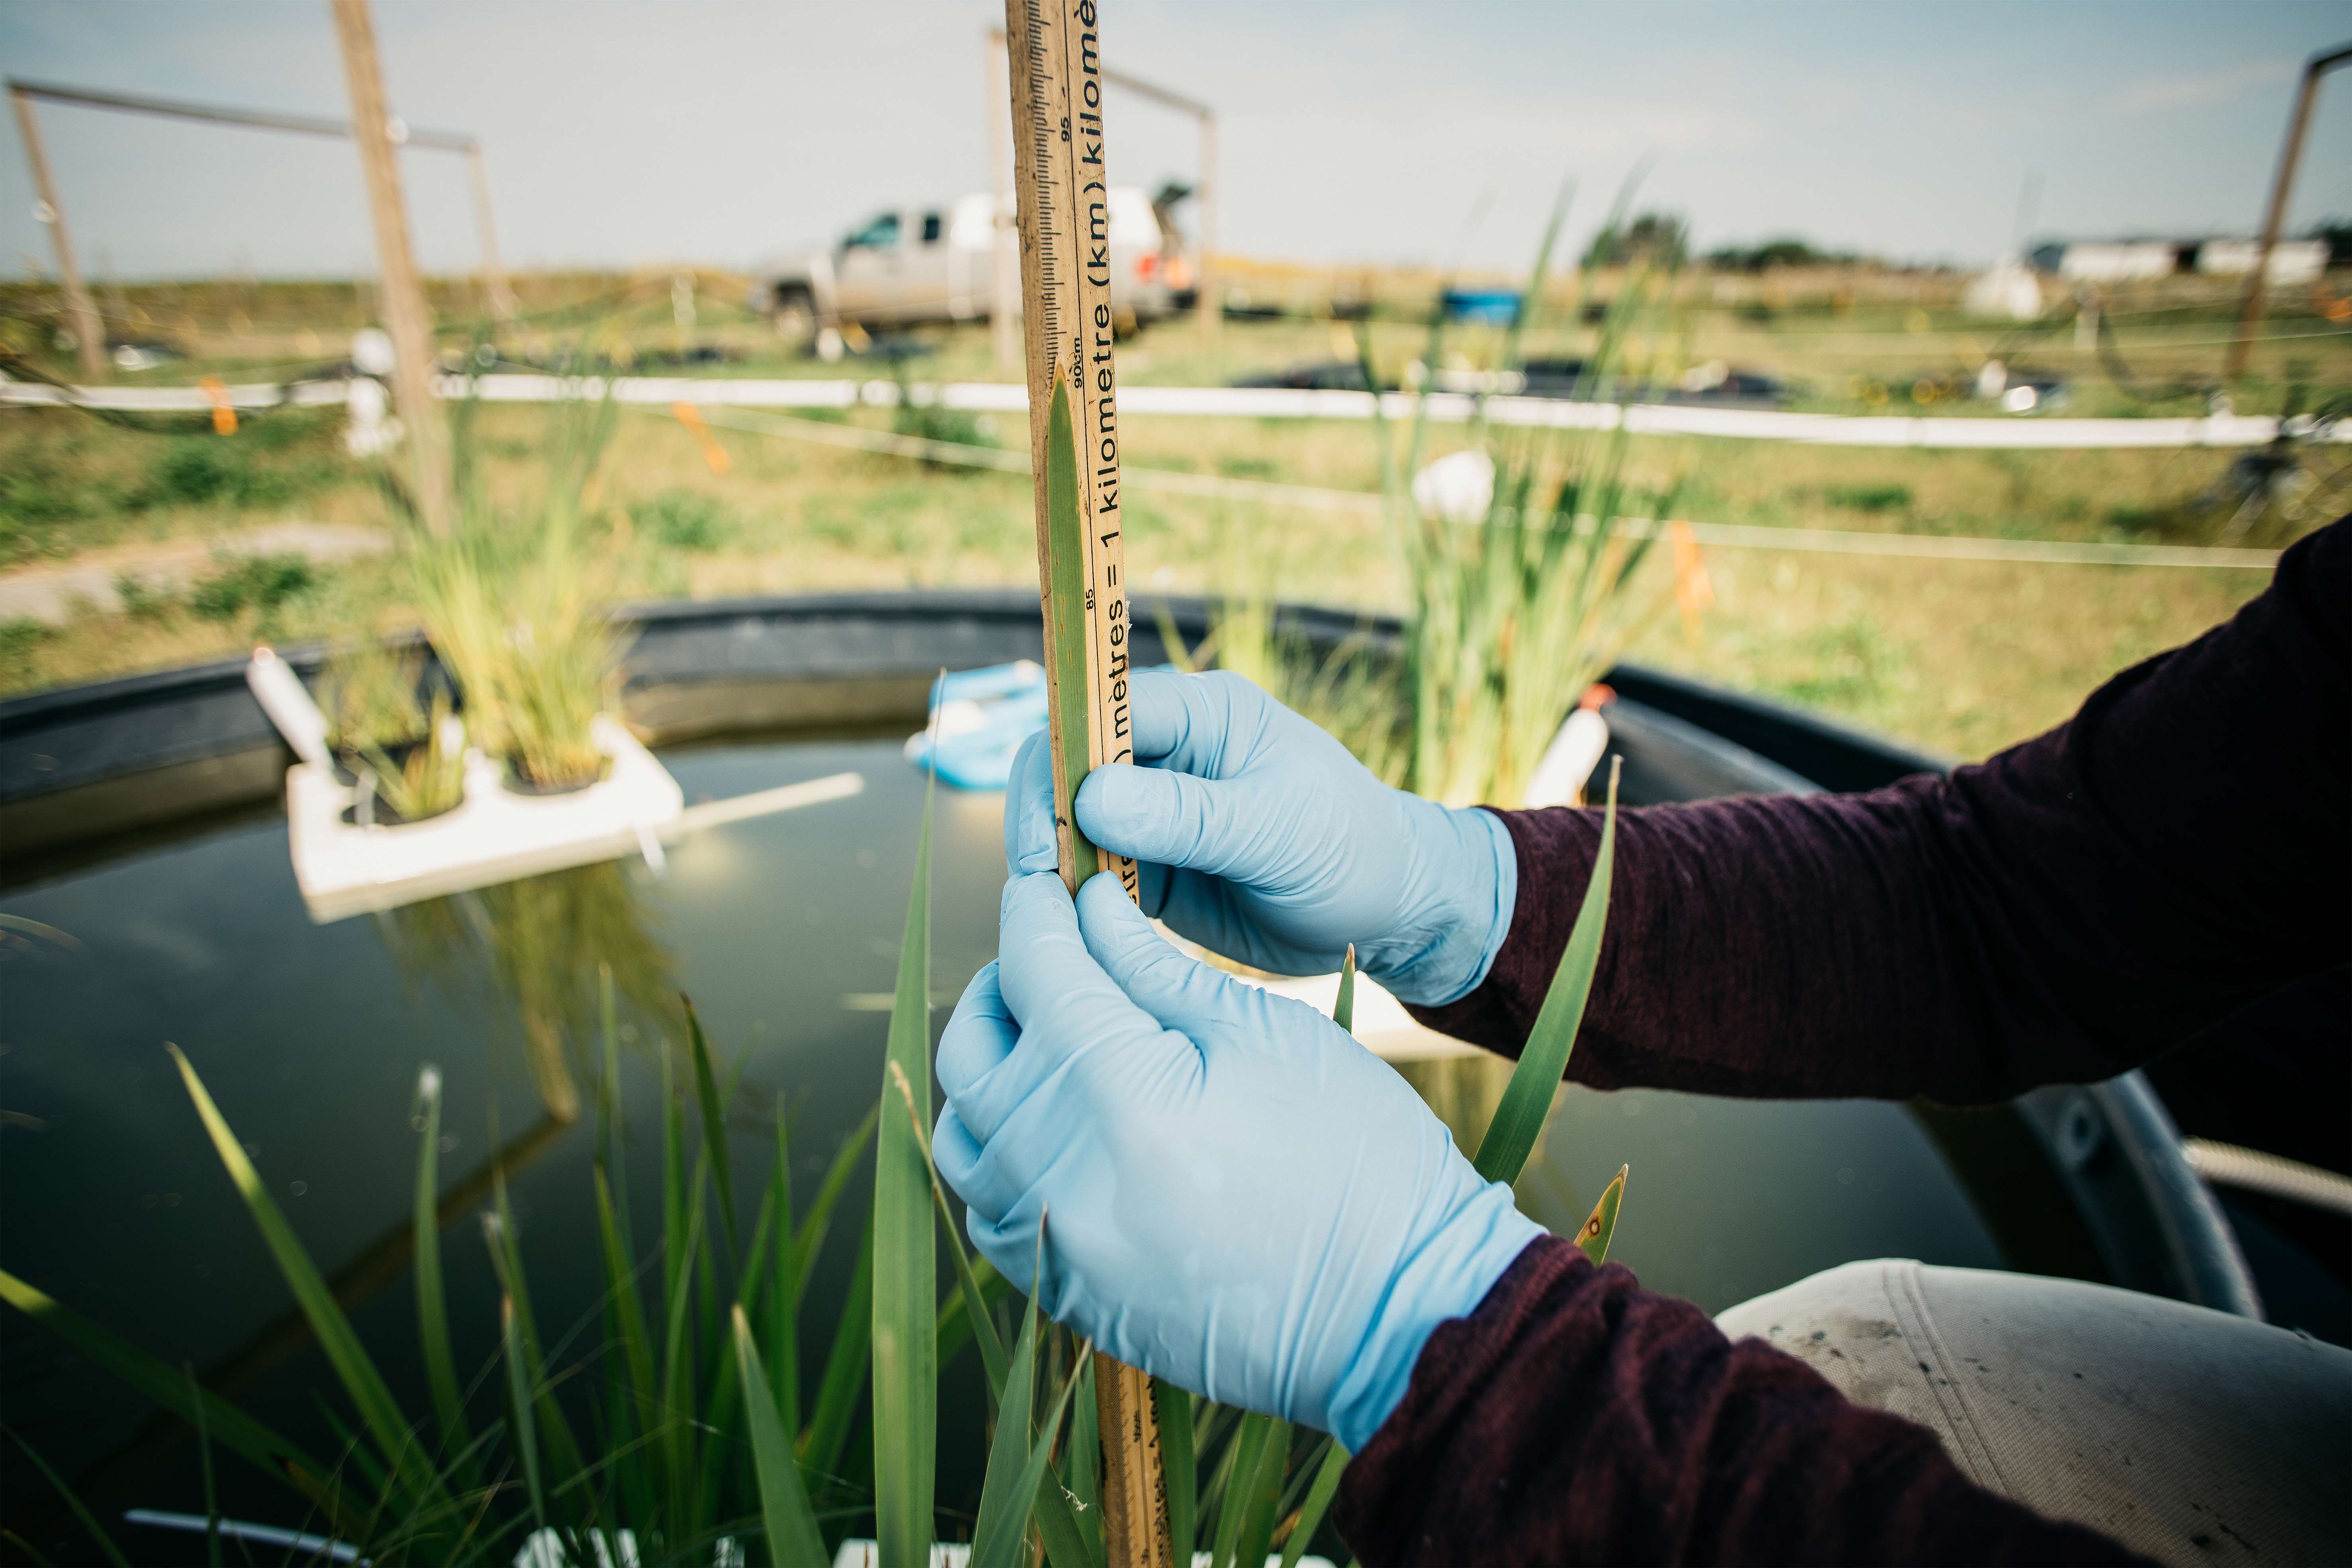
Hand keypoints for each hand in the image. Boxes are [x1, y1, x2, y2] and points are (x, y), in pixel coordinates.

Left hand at [933, 871, 1542, 1449]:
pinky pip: (986, 1211)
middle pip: (977, 1052)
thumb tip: (1088, 907)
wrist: (1400, 1311)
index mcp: (1120, 1097)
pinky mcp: (1069, 1296)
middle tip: (1055, 954)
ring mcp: (1057, 1248)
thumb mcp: (1265, 1032)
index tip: (1047, 878)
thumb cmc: (1356, 1156)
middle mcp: (1062, 1178)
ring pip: (965, 1136)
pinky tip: (1054, 1124)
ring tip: (1049, 1039)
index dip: (1035, 910)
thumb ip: (1155, 969)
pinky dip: (999, 1154)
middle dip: (1005, 985)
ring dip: (990, 1071)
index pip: (1036, 971)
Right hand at [1005, 669, 1516, 1006]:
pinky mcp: (1150, 870)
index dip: (1057, 761)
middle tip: (1036, 880)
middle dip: (1042, 817)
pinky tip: (1070, 933)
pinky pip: (1088, 876)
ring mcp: (1152, 813)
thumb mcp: (1278, 829)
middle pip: (1065, 764)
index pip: (1097, 711)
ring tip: (1048, 914)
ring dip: (1051, 863)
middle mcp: (1165, 755)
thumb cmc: (1350, 849)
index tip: (1044, 830)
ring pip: (1067, 823)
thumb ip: (1187, 814)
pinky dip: (1071, 901)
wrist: (1389, 913)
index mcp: (1200, 714)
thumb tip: (1090, 798)